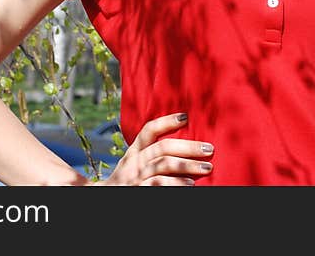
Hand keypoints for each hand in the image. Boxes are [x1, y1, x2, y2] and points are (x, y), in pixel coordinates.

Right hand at [91, 113, 213, 185]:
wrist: (106, 197)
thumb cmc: (127, 182)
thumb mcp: (133, 165)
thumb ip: (150, 155)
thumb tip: (183, 144)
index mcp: (134, 152)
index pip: (149, 130)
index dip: (166, 122)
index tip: (185, 116)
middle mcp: (134, 162)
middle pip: (162, 147)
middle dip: (188, 146)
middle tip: (209, 149)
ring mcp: (136, 177)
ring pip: (163, 165)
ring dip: (187, 165)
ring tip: (206, 168)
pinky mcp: (138, 190)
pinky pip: (158, 184)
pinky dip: (176, 183)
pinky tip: (190, 184)